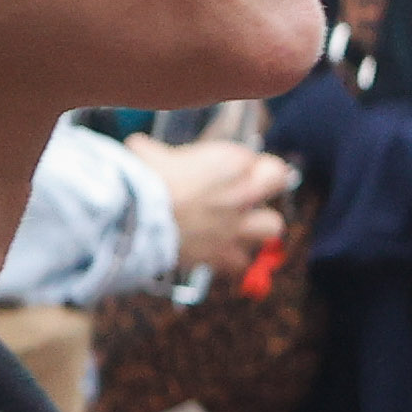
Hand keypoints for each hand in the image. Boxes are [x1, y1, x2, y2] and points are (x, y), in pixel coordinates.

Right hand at [127, 133, 291, 281]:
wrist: (133, 219)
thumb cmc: (139, 180)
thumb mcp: (147, 154)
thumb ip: (154, 152)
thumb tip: (141, 149)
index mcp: (228, 161)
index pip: (254, 154)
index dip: (243, 161)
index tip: (230, 167)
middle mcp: (242, 192)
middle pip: (278, 179)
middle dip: (267, 182)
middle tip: (251, 188)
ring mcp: (236, 226)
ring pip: (272, 225)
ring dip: (258, 225)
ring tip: (239, 225)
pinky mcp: (223, 255)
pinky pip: (242, 262)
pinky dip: (232, 259)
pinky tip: (217, 251)